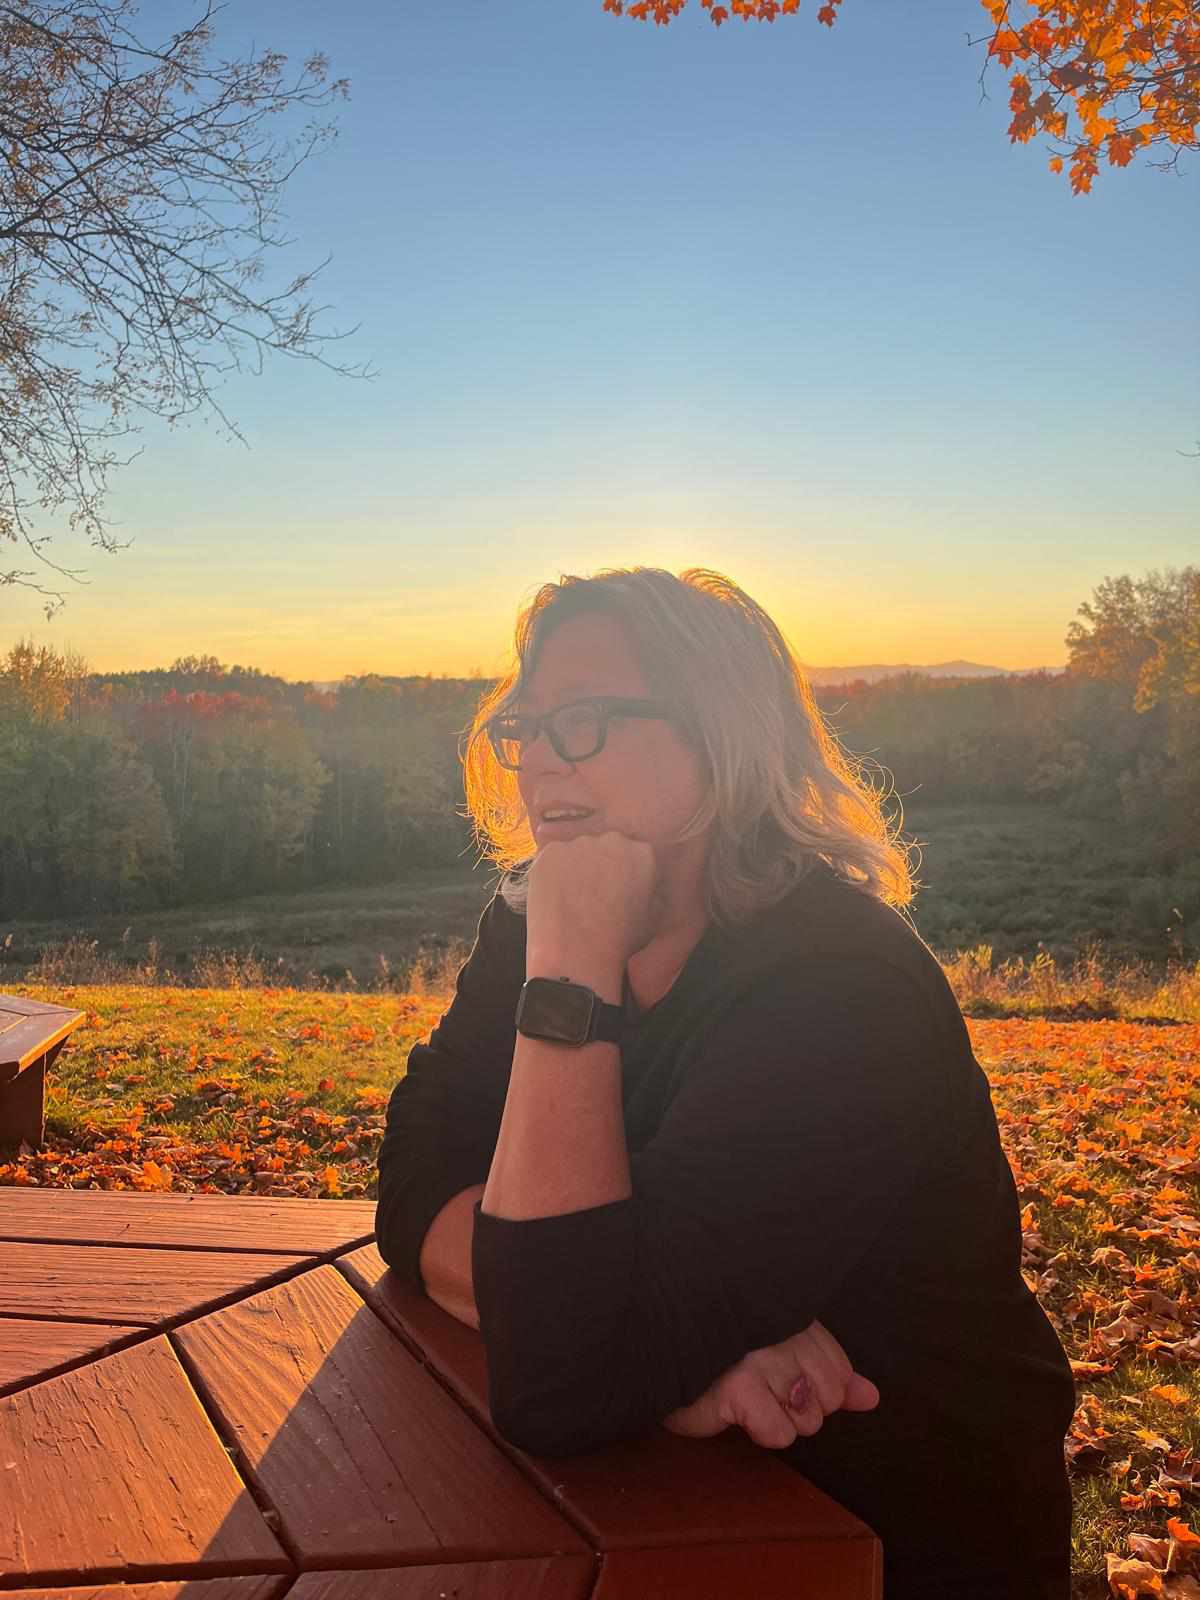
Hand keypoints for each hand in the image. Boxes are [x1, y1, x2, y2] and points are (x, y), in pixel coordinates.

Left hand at [525, 830, 657, 975]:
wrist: (579, 954)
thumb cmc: (619, 942)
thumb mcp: (654, 916)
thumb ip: (653, 889)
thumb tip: (646, 881)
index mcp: (643, 852)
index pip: (633, 851)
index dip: (622, 871)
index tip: (614, 889)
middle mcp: (613, 840)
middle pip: (604, 846)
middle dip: (600, 865)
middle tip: (592, 894)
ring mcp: (579, 844)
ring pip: (576, 851)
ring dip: (575, 868)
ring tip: (572, 900)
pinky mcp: (550, 853)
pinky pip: (552, 859)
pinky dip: (552, 874)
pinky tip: (556, 898)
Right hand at [661, 1320, 879, 1449]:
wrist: (658, 1345)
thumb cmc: (721, 1352)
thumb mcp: (781, 1352)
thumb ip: (831, 1373)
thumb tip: (871, 1397)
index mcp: (793, 1316)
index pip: (840, 1371)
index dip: (817, 1388)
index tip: (783, 1378)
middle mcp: (780, 1331)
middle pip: (829, 1398)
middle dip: (801, 1406)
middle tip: (763, 1389)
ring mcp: (759, 1358)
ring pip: (808, 1419)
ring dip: (778, 1419)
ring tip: (748, 1397)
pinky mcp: (737, 1387)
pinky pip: (779, 1433)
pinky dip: (760, 1430)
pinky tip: (736, 1409)